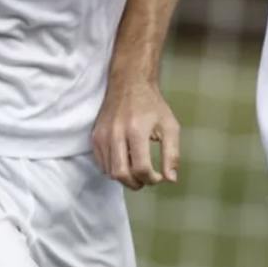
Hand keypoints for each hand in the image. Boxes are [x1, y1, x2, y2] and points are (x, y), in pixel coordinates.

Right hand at [92, 74, 180, 190]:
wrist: (129, 83)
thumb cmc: (152, 105)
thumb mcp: (170, 126)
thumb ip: (172, 154)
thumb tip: (171, 179)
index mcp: (137, 130)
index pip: (140, 167)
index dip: (151, 179)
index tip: (159, 177)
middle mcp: (116, 133)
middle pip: (121, 174)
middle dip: (136, 184)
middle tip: (146, 180)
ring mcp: (102, 135)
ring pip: (110, 171)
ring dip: (125, 177)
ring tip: (137, 170)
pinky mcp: (95, 136)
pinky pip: (101, 163)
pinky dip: (113, 169)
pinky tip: (125, 162)